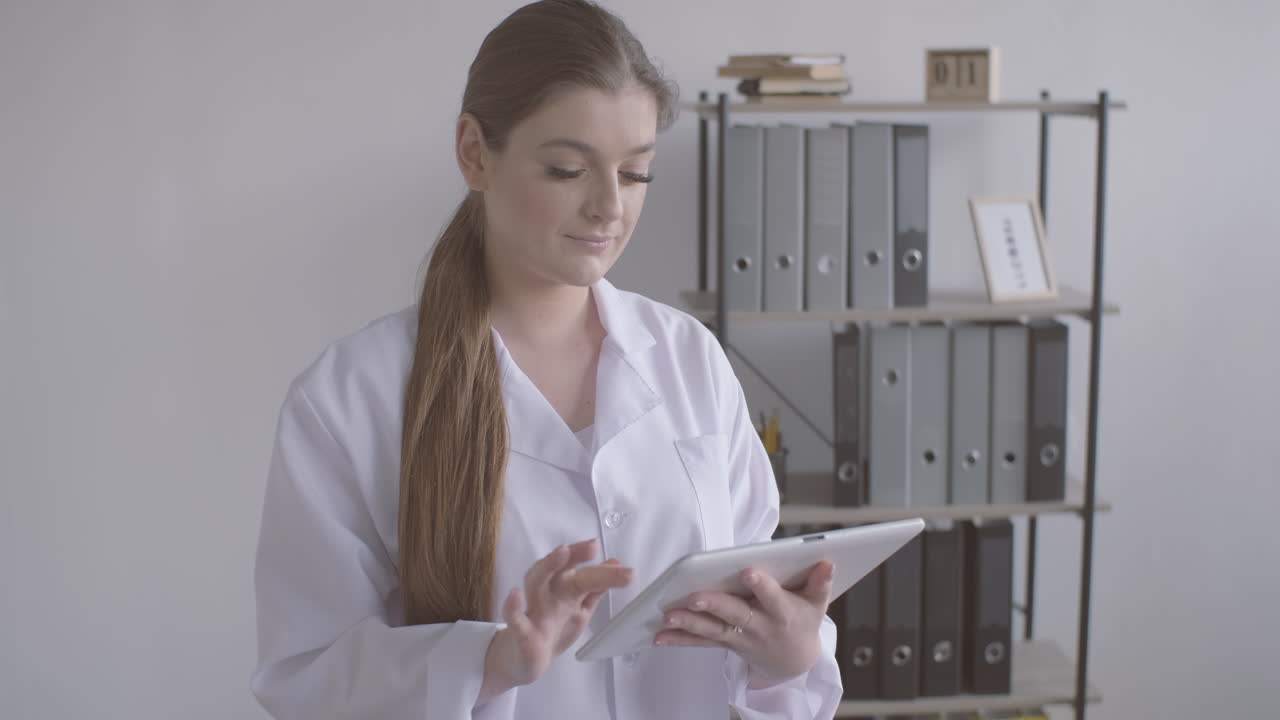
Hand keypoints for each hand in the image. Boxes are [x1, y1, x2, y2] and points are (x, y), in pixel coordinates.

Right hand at [478, 539, 631, 704]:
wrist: (525, 663)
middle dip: (575, 555)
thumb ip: (596, 587)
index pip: (576, 566)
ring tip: (561, 552)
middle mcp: (548, 594)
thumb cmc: (553, 631)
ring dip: (548, 567)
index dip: (586, 554)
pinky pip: (515, 619)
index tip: (599, 545)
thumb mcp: (580, 609)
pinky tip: (516, 595)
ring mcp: (534, 611)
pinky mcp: (522, 633)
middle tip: (592, 546)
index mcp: (563, 589)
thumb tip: (615, 563)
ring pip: (536, 584)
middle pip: (560, 569)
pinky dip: (513, 607)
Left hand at [652, 560, 833, 688]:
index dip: (762, 586)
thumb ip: (820, 583)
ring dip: (689, 623)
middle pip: (735, 614)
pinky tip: (660, 635)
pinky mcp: (725, 642)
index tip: (749, 571)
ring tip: (669, 615)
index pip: (772, 597)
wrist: (794, 661)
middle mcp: (759, 626)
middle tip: (695, 595)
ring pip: (713, 629)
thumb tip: (827, 561)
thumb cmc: (802, 622)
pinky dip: (680, 639)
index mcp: (783, 613)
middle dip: (715, 605)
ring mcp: (740, 637)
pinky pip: (701, 642)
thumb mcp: (817, 604)